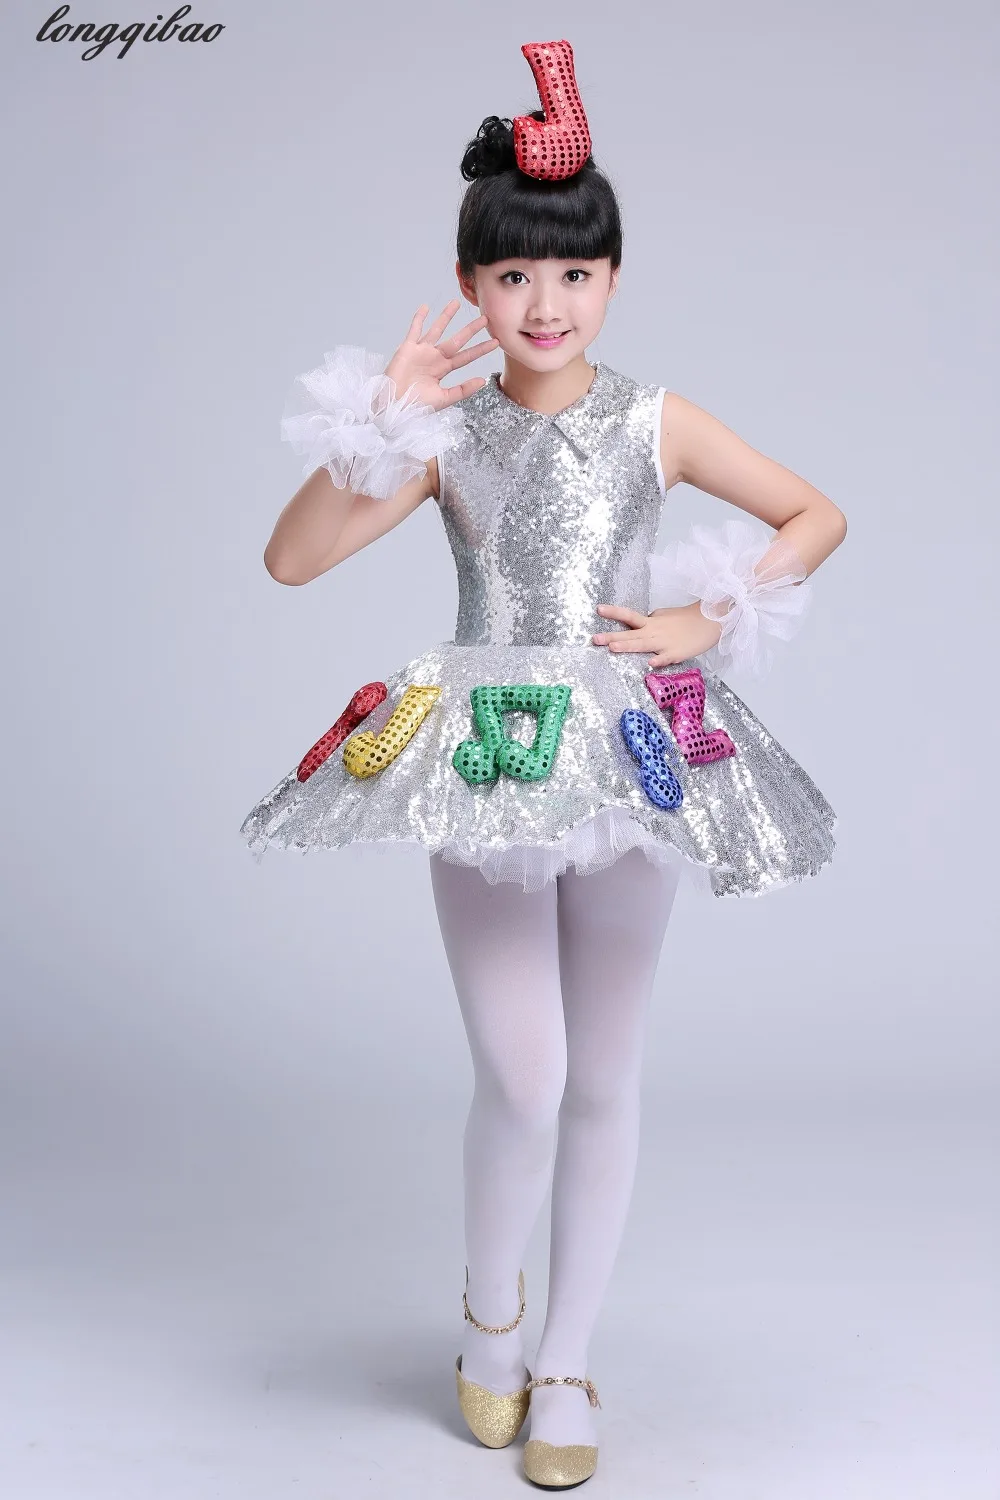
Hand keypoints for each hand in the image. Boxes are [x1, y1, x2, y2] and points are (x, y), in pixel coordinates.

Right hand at [383, 300, 498, 410]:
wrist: (394, 405)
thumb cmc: (416, 405)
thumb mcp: (444, 398)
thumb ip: (463, 390)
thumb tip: (482, 380)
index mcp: (443, 370)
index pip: (466, 356)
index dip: (480, 349)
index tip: (495, 342)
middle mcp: (434, 358)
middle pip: (456, 340)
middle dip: (470, 330)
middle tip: (484, 319)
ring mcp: (421, 351)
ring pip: (437, 329)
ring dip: (446, 316)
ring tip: (456, 303)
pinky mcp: (408, 348)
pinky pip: (414, 330)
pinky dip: (419, 318)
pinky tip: (425, 307)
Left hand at [592, 601, 723, 668]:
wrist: (711, 619)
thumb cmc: (687, 619)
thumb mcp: (664, 615)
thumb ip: (650, 621)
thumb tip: (640, 625)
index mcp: (651, 621)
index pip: (629, 616)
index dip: (614, 612)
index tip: (598, 609)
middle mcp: (654, 630)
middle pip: (630, 632)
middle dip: (612, 635)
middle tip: (595, 639)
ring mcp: (664, 642)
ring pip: (643, 644)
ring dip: (628, 645)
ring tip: (612, 648)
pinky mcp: (677, 653)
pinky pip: (666, 658)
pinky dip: (658, 660)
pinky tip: (650, 664)